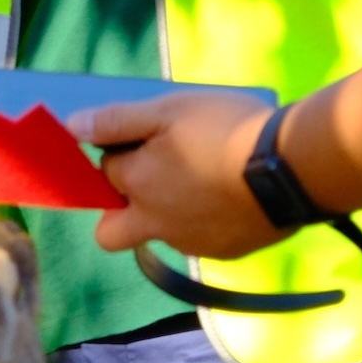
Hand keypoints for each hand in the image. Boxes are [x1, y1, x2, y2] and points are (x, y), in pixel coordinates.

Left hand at [70, 91, 287, 258]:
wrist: (291, 170)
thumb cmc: (225, 130)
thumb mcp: (169, 110)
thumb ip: (117, 121)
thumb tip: (70, 127)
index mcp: (137, 184)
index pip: (105, 170)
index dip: (120, 152)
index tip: (145, 138)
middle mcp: (155, 223)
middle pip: (110, 232)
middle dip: (118, 209)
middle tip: (152, 178)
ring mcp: (189, 243)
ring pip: (159, 233)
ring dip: (166, 211)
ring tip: (204, 178)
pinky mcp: (223, 252)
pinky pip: (198, 240)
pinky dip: (204, 220)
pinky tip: (229, 195)